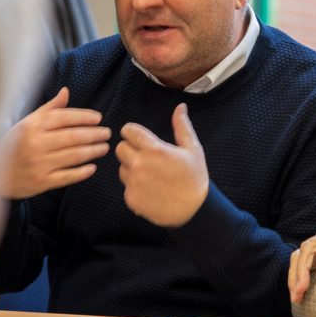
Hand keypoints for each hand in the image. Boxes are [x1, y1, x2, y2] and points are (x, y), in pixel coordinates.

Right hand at [0, 87, 110, 198]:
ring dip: (92, 151)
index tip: (98, 118)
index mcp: (32, 126)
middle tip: (107, 133)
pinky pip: (67, 176)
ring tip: (104, 148)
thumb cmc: (14, 144)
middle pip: (72, 137)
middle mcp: (35, 144)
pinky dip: (82, 172)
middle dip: (93, 134)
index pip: (64, 118)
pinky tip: (92, 167)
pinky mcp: (41, 182)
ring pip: (73, 156)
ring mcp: (38, 164)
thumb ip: (49, 109)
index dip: (84, 117)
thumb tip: (66, 91)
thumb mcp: (27, 123)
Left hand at [115, 103, 207, 226]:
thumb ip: (182, 126)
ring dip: (131, 169)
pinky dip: (135, 187)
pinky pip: (126, 187)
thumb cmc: (195, 177)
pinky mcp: (131, 199)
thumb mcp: (193, 149)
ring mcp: (134, 183)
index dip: (132, 132)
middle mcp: (140, 165)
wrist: (194, 209)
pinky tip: (151, 189)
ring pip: (122, 168)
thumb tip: (180, 107)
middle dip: (130, 149)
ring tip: (151, 175)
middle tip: (146, 157)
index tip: (138, 138)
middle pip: (120, 148)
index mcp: (154, 149)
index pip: (128, 131)